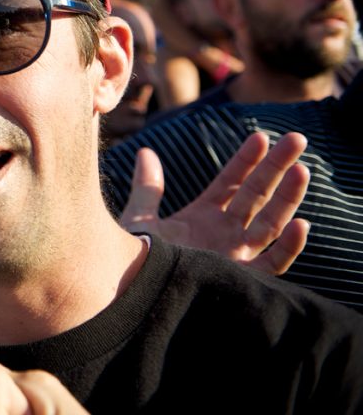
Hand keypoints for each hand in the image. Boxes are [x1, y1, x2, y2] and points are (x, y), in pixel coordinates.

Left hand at [119, 132, 310, 273]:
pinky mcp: (239, 280)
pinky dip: (288, 247)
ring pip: (270, 224)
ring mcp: (234, 256)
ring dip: (287, 198)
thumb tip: (145, 151)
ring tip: (301, 170)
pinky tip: (300, 224)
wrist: (129, 294)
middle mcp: (223, 234)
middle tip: (297, 139)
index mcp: (202, 218)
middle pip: (257, 196)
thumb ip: (147, 187)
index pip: (231, 183)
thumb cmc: (132, 262)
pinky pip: (272, 264)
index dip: (246, 160)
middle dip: (277, 168)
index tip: (260, 136)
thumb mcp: (140, 219)